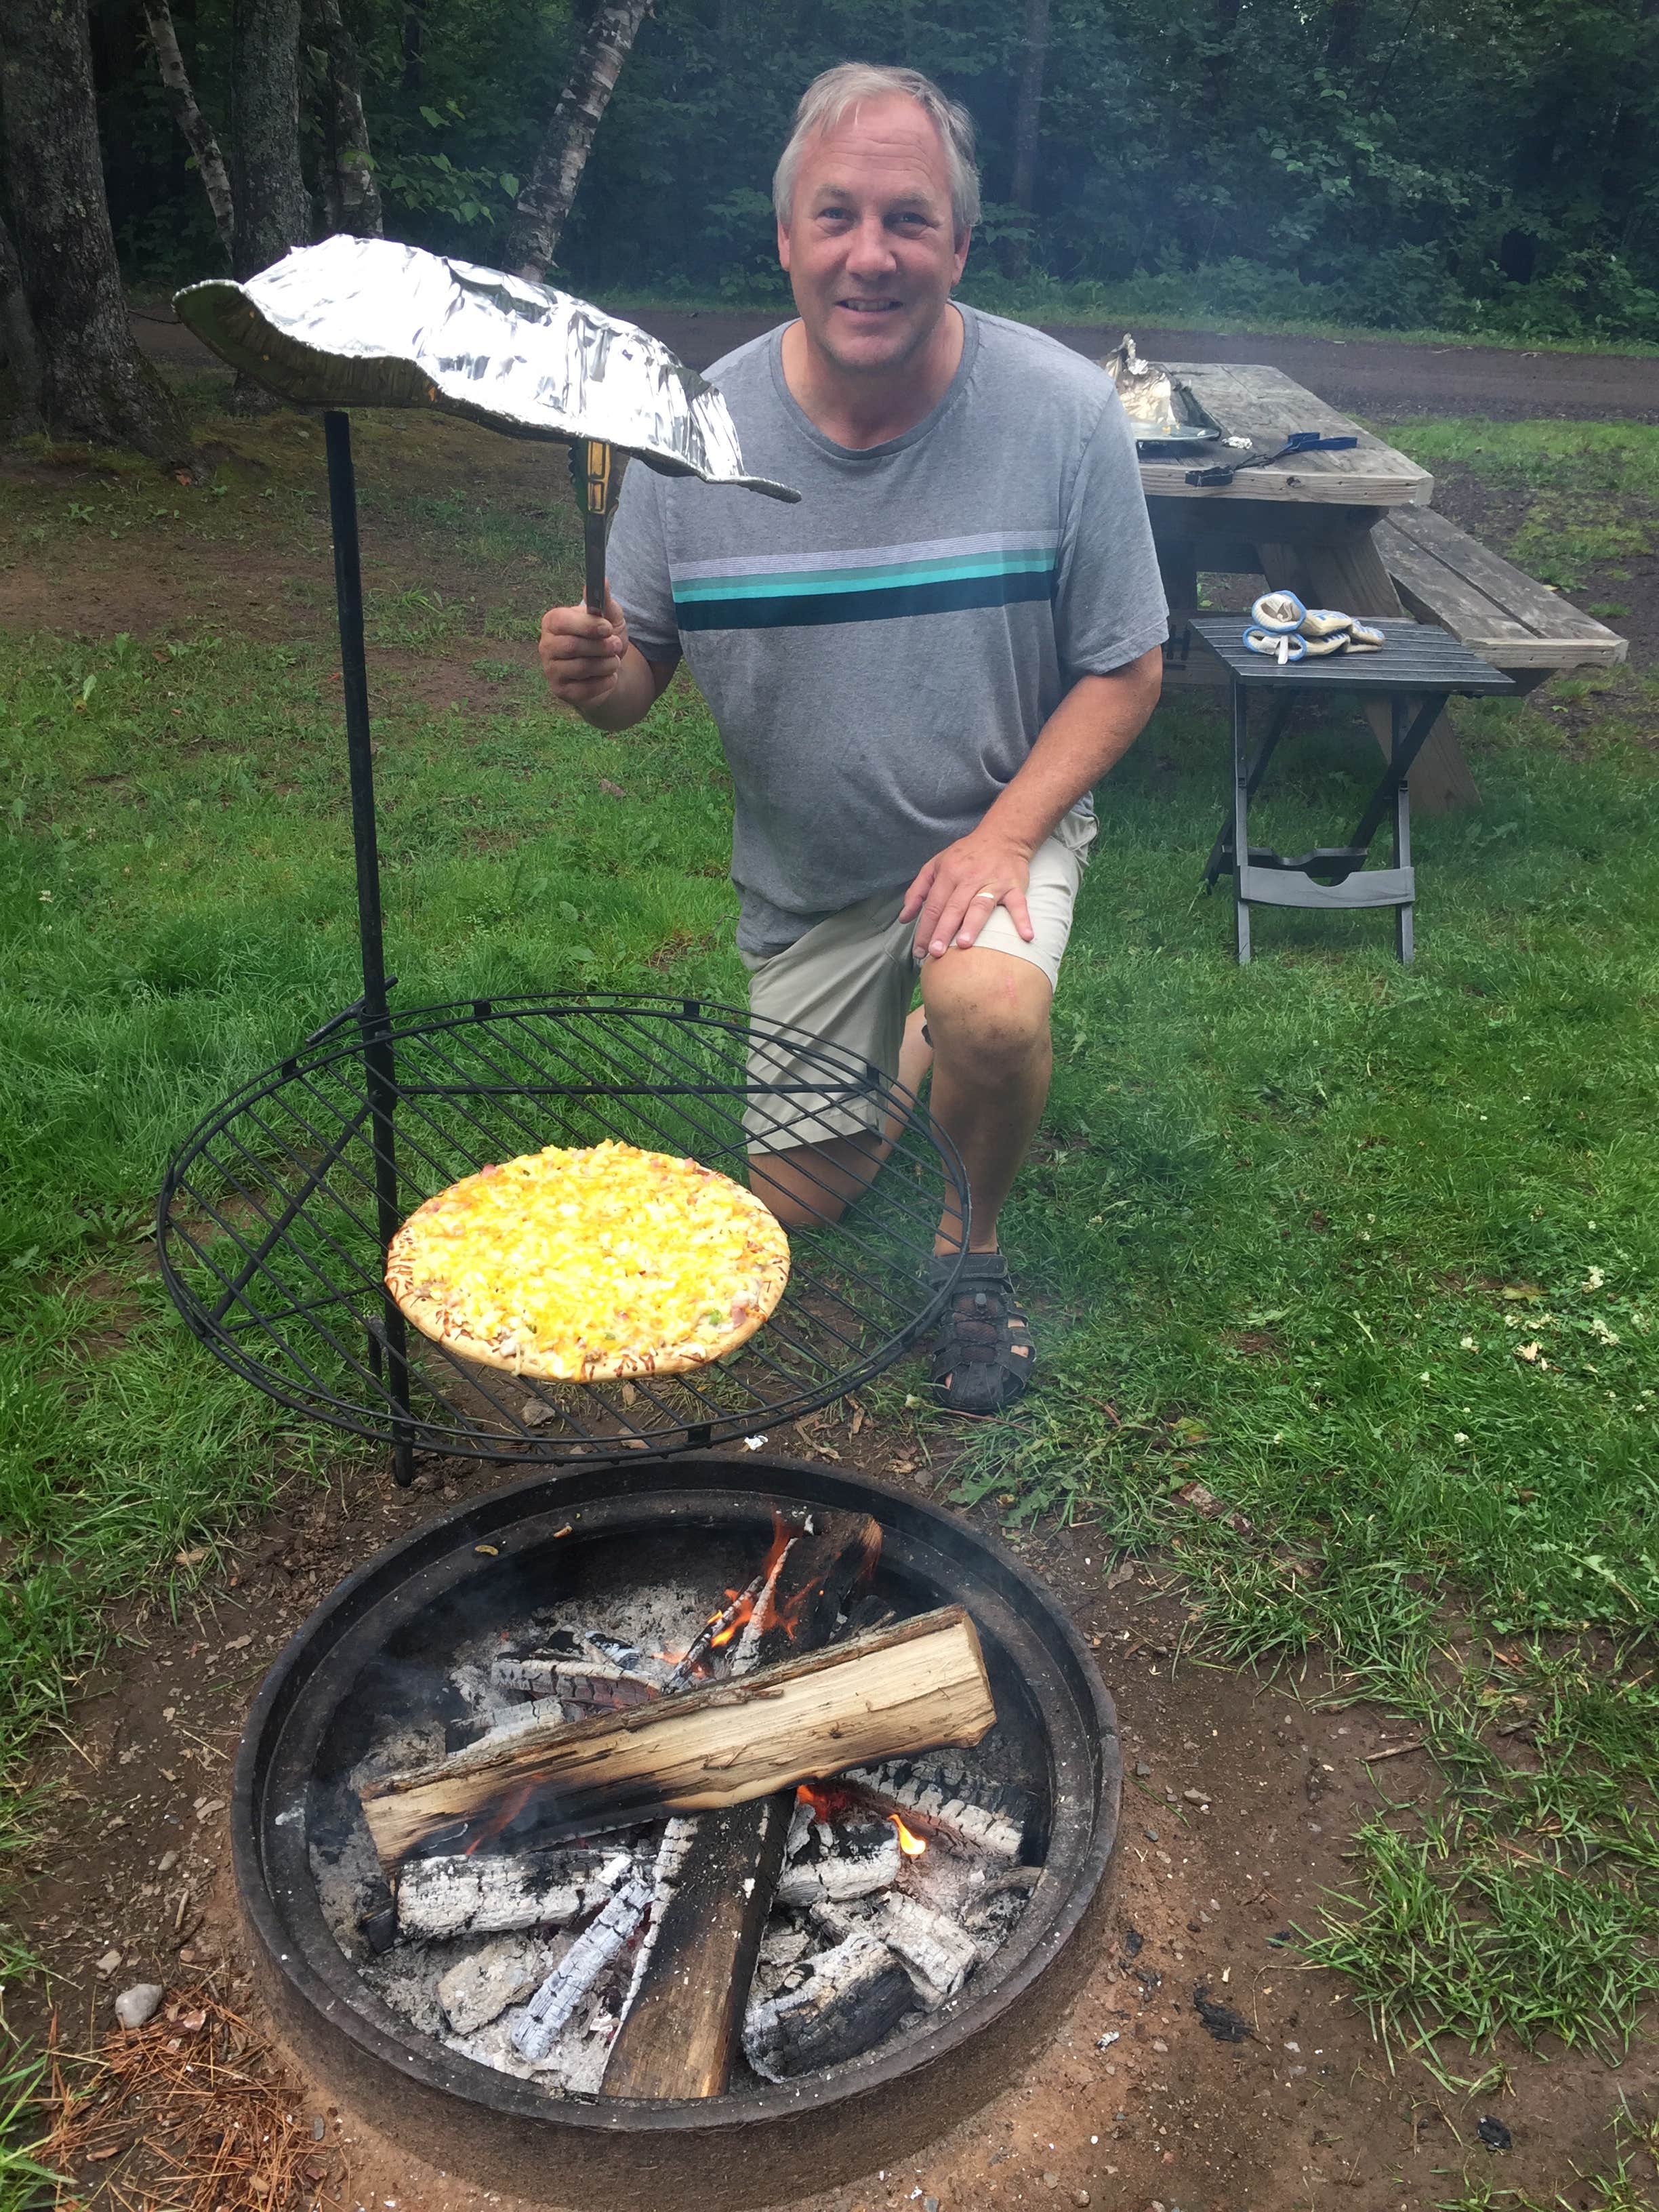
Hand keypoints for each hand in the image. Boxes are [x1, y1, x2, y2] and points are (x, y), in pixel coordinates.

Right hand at [538, 589, 628, 708]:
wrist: (607, 669)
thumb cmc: (604, 639)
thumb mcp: (609, 618)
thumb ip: (604, 601)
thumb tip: (603, 580)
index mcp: (553, 621)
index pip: (562, 622)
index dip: (587, 626)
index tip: (608, 628)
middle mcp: (546, 645)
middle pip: (571, 647)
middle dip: (600, 647)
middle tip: (617, 646)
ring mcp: (551, 670)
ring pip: (580, 668)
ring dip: (606, 664)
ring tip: (614, 660)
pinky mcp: (560, 691)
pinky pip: (584, 690)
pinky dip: (604, 682)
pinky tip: (609, 676)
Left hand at [900, 831, 1035, 959]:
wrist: (1002, 836)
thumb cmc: (966, 855)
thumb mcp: (935, 865)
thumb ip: (918, 891)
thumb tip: (904, 918)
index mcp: (949, 873)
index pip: (934, 905)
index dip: (925, 928)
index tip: (920, 950)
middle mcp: (969, 877)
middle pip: (954, 907)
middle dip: (943, 931)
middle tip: (936, 953)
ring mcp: (993, 882)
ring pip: (980, 905)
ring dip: (972, 925)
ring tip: (964, 944)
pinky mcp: (1014, 885)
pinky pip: (1019, 904)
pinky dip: (1022, 919)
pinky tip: (1025, 936)